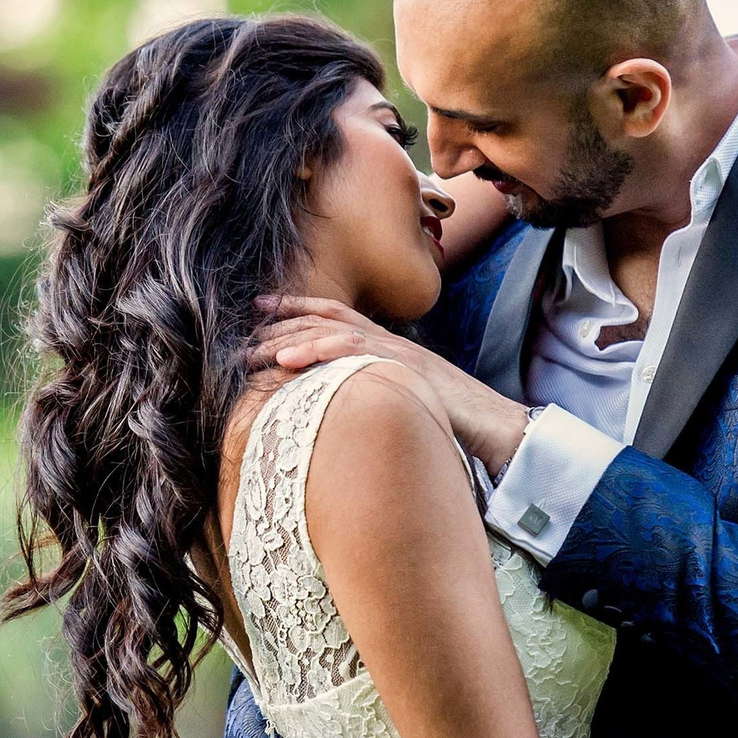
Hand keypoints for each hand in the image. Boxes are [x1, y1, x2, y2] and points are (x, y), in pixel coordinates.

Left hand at [251, 295, 531, 474]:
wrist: (497, 428)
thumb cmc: (451, 422)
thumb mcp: (403, 401)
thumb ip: (372, 393)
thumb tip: (337, 406)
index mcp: (385, 347)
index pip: (334, 316)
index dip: (295, 310)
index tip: (259, 311)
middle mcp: (387, 342)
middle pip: (325, 319)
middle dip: (281, 321)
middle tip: (241, 327)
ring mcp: (395, 353)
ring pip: (332, 331)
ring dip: (288, 338)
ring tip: (253, 348)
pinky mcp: (402, 370)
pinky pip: (355, 354)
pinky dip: (318, 351)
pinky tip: (289, 359)